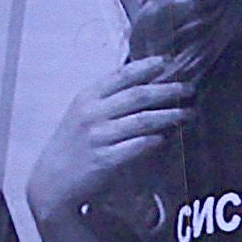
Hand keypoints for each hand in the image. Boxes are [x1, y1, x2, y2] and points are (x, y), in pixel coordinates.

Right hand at [27, 56, 193, 230]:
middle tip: (189, 89)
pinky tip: (166, 138)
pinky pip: (136, 146)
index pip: (121, 76)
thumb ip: (107, 98)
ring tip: (188, 113)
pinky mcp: (104, 160)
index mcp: (87, 98)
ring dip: (169, 115)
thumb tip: (141, 82)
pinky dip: (153, 141)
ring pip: (142, 120)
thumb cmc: (72, 144)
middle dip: (168, 90)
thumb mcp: (82, 114)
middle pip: (138, 95)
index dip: (146, 67)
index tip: (167, 61)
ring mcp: (98, 137)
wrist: (52, 180)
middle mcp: (92, 114)